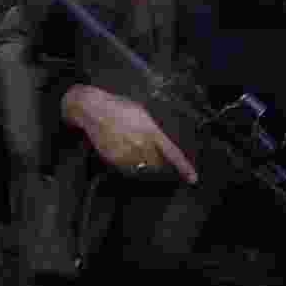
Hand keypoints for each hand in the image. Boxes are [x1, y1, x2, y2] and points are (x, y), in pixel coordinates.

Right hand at [62, 84, 196, 182]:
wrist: (93, 109)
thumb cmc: (117, 107)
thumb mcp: (142, 114)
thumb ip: (152, 131)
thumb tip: (158, 143)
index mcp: (151, 131)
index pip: (172, 153)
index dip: (184, 167)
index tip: (192, 178)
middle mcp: (141, 144)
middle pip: (157, 163)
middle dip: (156, 161)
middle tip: (146, 152)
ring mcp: (128, 153)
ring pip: (142, 167)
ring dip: (141, 162)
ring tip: (130, 146)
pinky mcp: (114, 159)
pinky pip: (126, 167)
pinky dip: (127, 162)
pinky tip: (121, 148)